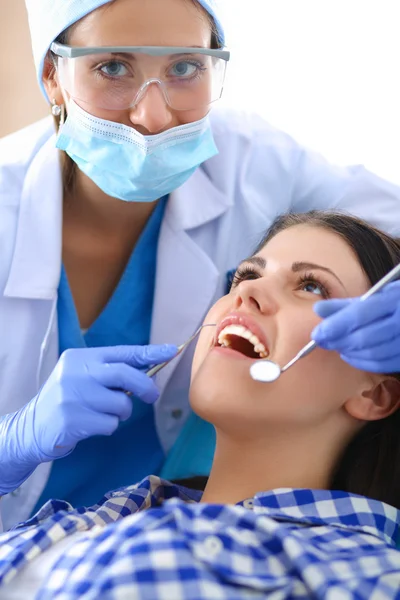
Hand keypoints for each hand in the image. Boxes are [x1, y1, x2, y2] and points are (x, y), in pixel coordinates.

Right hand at [0, 344, 176, 494]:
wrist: (31, 427)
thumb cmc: (67, 399)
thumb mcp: (82, 377)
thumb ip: (110, 372)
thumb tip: (149, 370)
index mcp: (81, 358)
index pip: (122, 353)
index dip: (150, 353)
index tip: (171, 351)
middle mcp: (76, 373)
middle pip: (126, 375)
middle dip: (145, 386)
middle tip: (152, 395)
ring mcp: (73, 397)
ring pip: (121, 404)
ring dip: (120, 413)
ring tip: (101, 413)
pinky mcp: (73, 421)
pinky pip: (110, 424)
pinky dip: (108, 426)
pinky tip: (90, 425)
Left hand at [311, 281, 399, 372]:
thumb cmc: (399, 301)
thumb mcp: (378, 295)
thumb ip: (347, 304)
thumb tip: (318, 309)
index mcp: (394, 300)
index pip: (358, 315)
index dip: (334, 326)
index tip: (317, 333)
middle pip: (363, 337)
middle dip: (338, 341)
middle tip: (322, 341)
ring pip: (372, 354)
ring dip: (349, 352)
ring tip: (336, 346)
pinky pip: (383, 364)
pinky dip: (363, 362)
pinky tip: (351, 355)